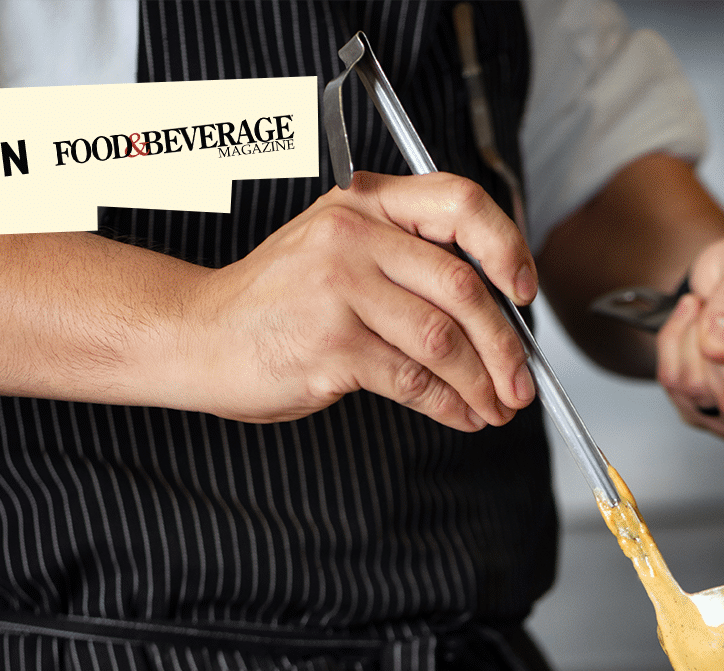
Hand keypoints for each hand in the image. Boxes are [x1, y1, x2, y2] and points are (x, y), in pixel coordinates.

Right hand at [176, 171, 538, 430]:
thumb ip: (407, 259)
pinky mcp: (332, 346)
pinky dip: (450, 404)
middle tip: (523, 380)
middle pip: (463, 286)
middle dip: (506, 344)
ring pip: (444, 339)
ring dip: (483, 382)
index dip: (507, 247)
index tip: (525, 291)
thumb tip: (497, 310)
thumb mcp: (339, 250)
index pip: (460, 204)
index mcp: (364, 202)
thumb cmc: (277, 301)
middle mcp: (353, 236)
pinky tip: (462, 415)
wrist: (198, 336)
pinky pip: (414, 380)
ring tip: (497, 406)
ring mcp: (339, 290)